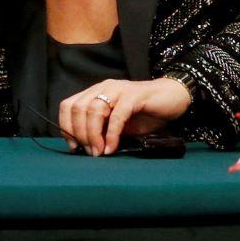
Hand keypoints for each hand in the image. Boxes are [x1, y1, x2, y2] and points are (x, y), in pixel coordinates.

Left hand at [58, 77, 190, 155]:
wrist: (173, 98)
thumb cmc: (145, 113)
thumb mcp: (119, 125)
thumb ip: (104, 131)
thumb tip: (88, 148)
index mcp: (95, 92)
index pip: (68, 105)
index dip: (66, 126)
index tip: (73, 146)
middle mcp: (103, 88)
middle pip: (78, 108)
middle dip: (80, 133)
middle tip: (89, 152)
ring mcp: (118, 89)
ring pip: (93, 110)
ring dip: (93, 134)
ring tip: (99, 152)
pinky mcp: (134, 95)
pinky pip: (117, 115)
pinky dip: (112, 134)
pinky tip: (112, 148)